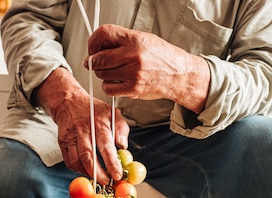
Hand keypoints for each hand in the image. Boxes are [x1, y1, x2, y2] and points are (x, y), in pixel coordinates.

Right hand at [34, 68, 129, 183]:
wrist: (68, 101)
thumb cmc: (93, 110)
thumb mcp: (112, 113)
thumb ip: (121, 130)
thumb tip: (123, 147)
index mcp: (98, 123)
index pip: (105, 146)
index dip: (111, 163)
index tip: (117, 175)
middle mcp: (82, 130)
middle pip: (88, 157)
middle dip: (98, 173)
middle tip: (107, 182)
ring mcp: (70, 136)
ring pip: (76, 161)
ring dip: (87, 173)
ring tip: (98, 178)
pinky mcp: (62, 142)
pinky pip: (69, 161)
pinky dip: (78, 169)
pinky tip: (86, 170)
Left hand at [85, 24, 209, 113]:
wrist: (178, 74)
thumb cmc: (162, 57)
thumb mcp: (143, 39)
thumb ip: (121, 40)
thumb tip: (98, 46)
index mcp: (135, 39)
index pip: (104, 33)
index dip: (93, 41)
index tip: (92, 47)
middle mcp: (133, 55)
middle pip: (98, 58)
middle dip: (93, 61)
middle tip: (94, 62)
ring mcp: (133, 73)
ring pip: (102, 74)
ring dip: (102, 73)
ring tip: (111, 70)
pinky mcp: (133, 89)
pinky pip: (108, 88)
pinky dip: (108, 86)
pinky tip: (115, 81)